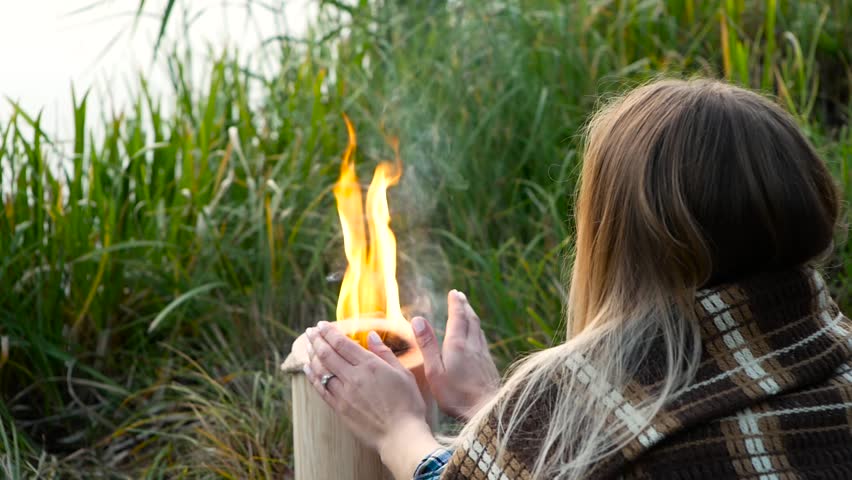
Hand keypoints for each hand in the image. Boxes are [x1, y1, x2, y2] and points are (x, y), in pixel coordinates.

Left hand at [304, 321, 439, 478]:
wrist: (401, 436)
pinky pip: (321, 388)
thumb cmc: (408, 404)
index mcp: (370, 365)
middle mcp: (353, 377)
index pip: (342, 343)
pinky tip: (308, 368)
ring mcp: (344, 394)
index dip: (329, 332)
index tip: (321, 324)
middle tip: (310, 331)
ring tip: (308, 345)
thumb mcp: (402, 373)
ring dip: (312, 355)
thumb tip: (370, 336)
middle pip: (327, 353)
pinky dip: (312, 376)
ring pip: (321, 369)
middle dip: (317, 339)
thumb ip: (384, 353)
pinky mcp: (340, 408)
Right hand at [411, 290, 499, 419]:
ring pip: (478, 330)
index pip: (457, 317)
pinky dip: (478, 332)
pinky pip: (483, 341)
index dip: (456, 303)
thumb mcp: (434, 371)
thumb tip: (417, 319)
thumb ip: (427, 345)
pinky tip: (477, 338)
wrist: (486, 411)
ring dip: (472, 317)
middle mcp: (473, 346)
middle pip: (471, 320)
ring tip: (468, 312)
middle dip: (465, 306)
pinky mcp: (489, 366)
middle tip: (460, 296)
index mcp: (457, 345)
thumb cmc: (455, 395)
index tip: (454, 292)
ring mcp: (483, 356)